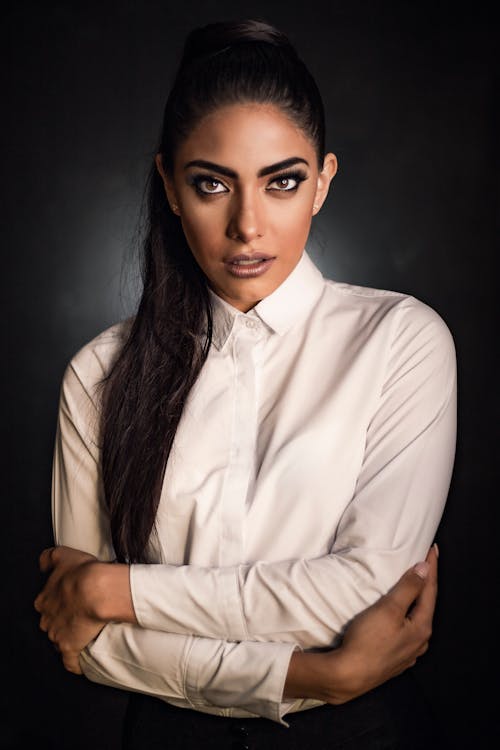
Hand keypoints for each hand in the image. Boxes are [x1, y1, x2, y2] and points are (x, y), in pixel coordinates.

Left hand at [34, 546, 105, 674]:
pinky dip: (75, 663)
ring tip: (85, 633)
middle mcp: (47, 620)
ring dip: (70, 639)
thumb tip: (42, 564)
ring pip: (59, 642)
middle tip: (79, 616)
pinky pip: (70, 663)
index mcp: (44, 600)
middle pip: (51, 625)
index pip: (46, 606)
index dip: (58, 604)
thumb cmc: (83, 572)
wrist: (98, 590)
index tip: (69, 602)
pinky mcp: (70, 649)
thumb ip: (48, 558)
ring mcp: (57, 636)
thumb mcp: (62, 555)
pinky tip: (82, 660)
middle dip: (62, 623)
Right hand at [284, 545, 437, 702]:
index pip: (430, 590)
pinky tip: (401, 616)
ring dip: (416, 600)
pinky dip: (407, 616)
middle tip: (425, 563)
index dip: (432, 567)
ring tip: (414, 586)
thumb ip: (408, 588)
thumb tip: (425, 569)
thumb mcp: (389, 609)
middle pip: (426, 605)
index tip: (432, 548)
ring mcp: (408, 652)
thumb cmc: (367, 640)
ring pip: (417, 619)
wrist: (348, 675)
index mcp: (422, 627)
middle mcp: (420, 641)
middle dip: (426, 583)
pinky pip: (407, 631)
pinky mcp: (395, 659)